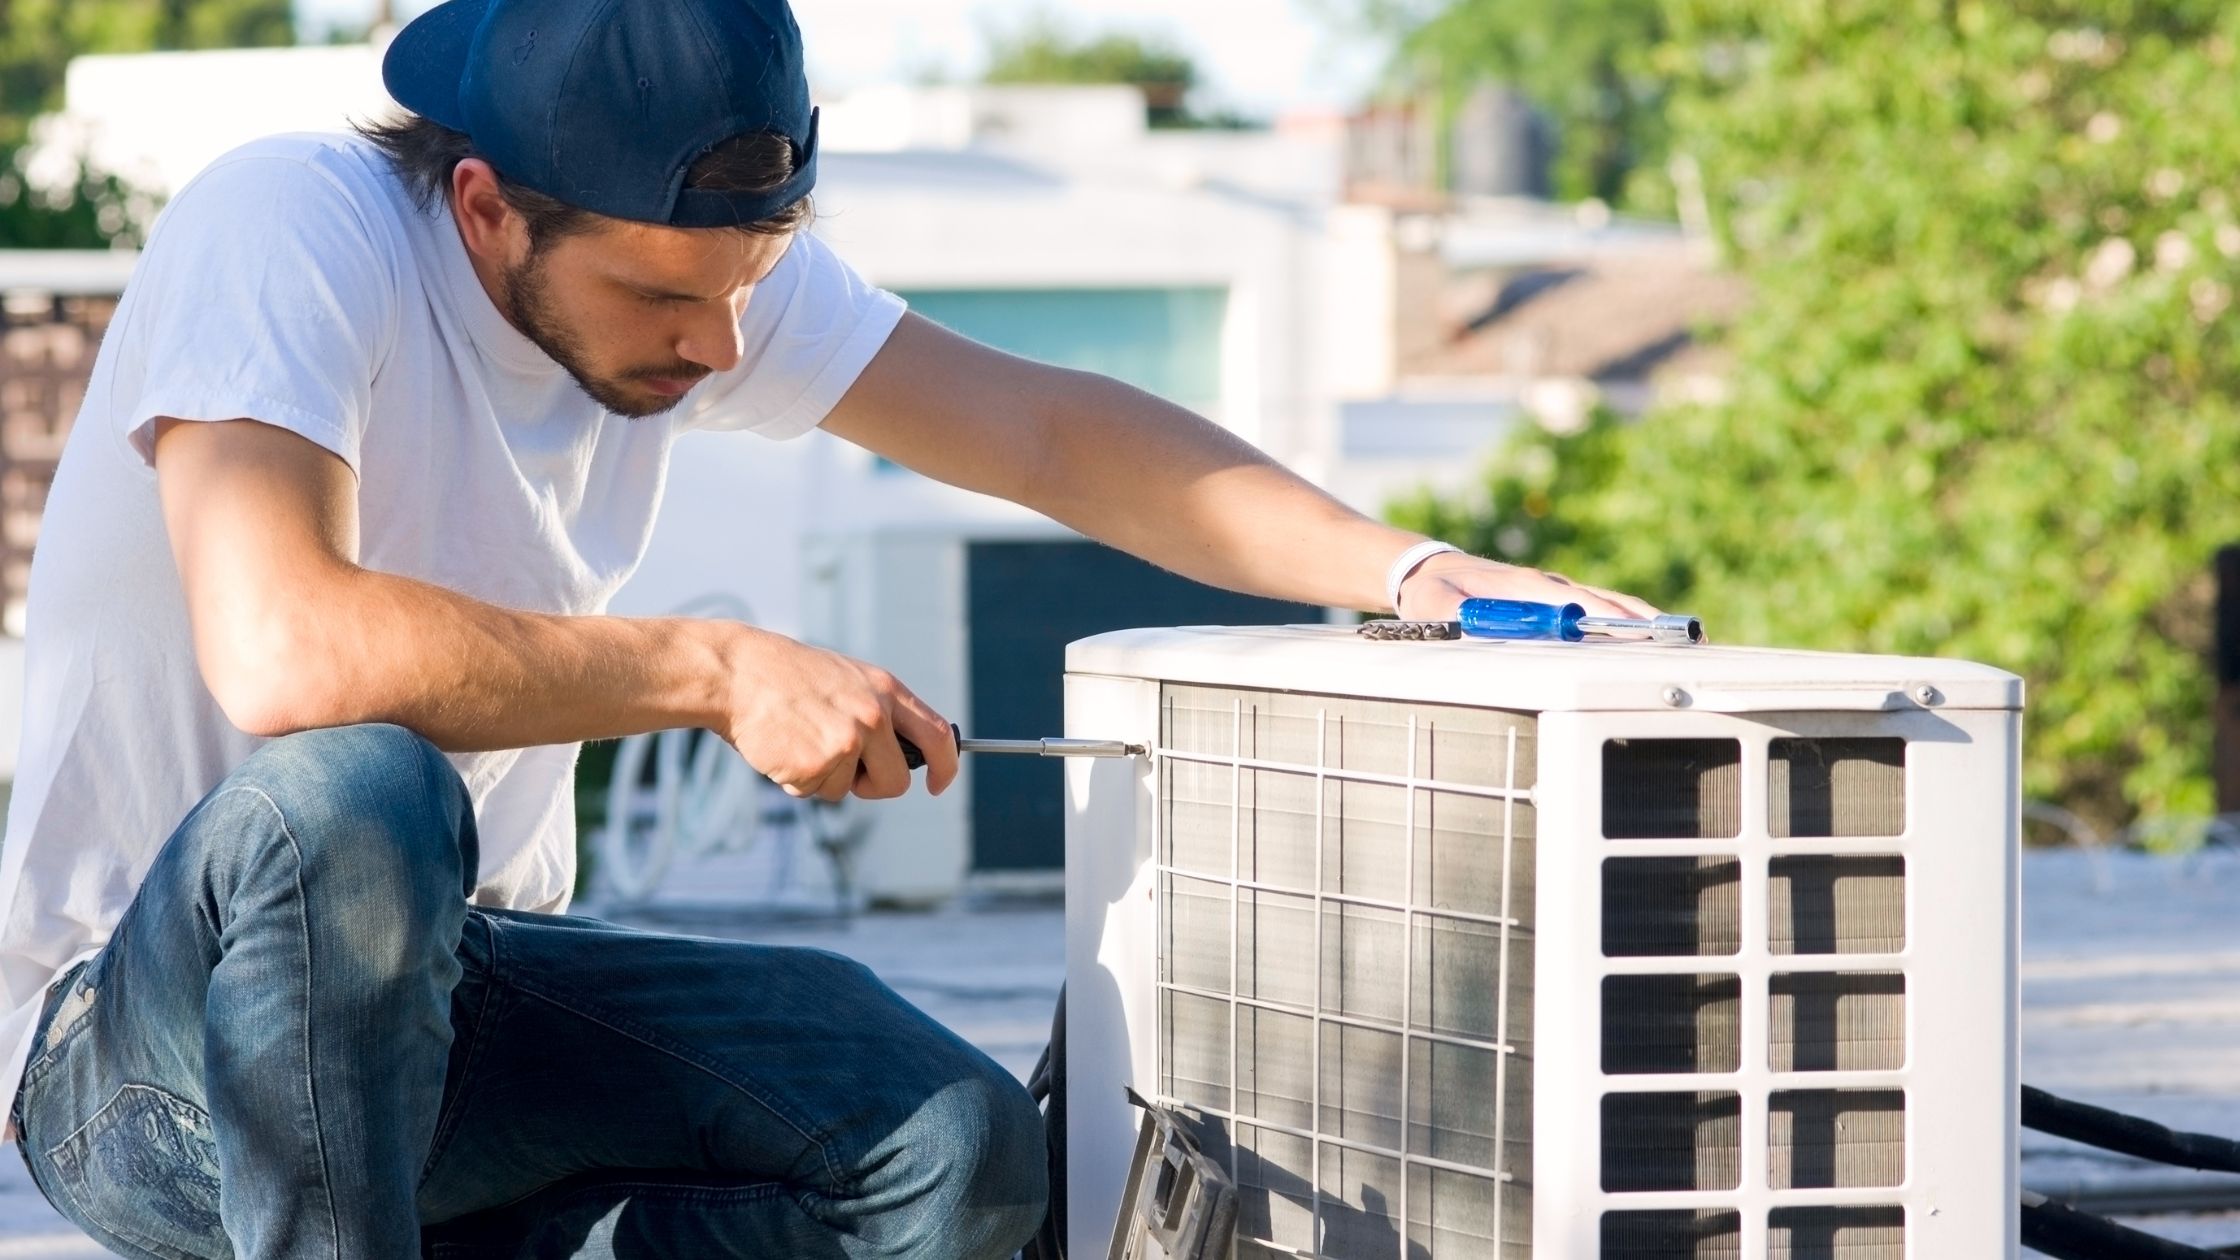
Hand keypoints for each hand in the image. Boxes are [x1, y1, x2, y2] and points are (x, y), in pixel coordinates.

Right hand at [716, 628, 958, 802]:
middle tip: (845, 770)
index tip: (938, 785)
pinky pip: (814, 792)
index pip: (937, 736)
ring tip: (799, 739)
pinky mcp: (817, 764)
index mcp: (886, 690)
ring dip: (823, 778)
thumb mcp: (847, 679)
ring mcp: (846, 741)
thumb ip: (879, 712)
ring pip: (848, 790)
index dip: (946, 766)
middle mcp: (873, 716)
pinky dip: (796, 781)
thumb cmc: (787, 677)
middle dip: (873, 785)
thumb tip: (901, 754)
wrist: (736, 672)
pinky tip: (783, 747)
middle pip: (897, 781)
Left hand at [1396, 552, 1659, 621]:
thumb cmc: (1434, 591)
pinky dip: (1628, 621)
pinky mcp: (1557, 601)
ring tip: (1686, 638)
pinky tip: (1651, 637)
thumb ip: (1452, 619)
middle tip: (1685, 638)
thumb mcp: (1435, 606)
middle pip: (1606, 602)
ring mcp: (1556, 592)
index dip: (1607, 619)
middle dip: (1644, 621)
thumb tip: (1469, 628)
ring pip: (1610, 604)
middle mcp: (1549, 585)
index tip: (1638, 633)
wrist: (1430, 572)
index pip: (1576, 604)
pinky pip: (1600, 610)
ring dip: (1645, 620)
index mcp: (1526, 586)